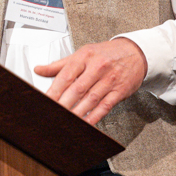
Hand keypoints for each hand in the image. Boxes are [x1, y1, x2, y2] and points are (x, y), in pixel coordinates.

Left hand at [33, 38, 147, 124]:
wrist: (136, 52)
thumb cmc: (106, 54)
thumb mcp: (83, 53)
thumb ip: (60, 65)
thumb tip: (39, 70)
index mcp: (84, 56)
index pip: (66, 75)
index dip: (54, 90)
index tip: (45, 101)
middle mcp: (97, 67)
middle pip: (77, 89)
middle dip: (63, 103)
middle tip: (52, 114)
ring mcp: (110, 80)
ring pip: (90, 99)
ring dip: (77, 112)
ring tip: (66, 121)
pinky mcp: (119, 91)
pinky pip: (105, 106)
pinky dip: (94, 116)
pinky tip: (85, 122)